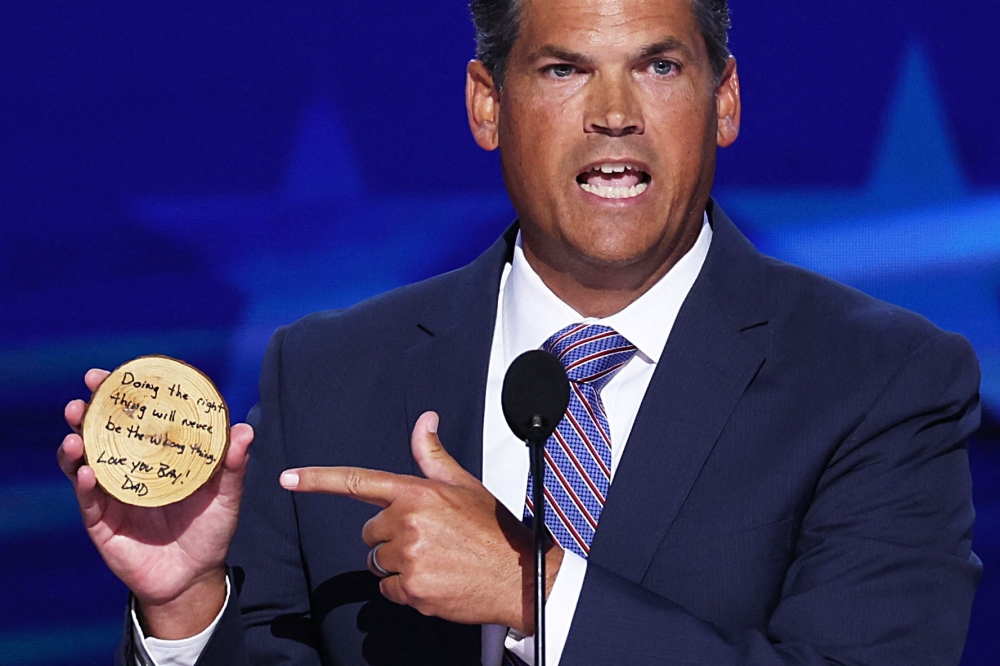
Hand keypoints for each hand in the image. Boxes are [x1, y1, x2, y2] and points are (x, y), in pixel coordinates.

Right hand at [58, 368, 253, 638]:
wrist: (194, 577)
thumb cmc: (211, 530)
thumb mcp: (226, 496)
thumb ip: (233, 465)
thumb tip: (245, 428)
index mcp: (156, 455)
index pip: (135, 418)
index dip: (122, 395)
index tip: (114, 373)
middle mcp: (129, 469)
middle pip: (101, 432)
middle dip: (89, 410)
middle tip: (87, 392)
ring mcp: (112, 494)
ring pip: (84, 462)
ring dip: (76, 443)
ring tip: (76, 431)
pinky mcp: (101, 522)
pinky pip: (88, 499)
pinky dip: (86, 483)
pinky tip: (89, 472)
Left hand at [280, 411, 562, 632]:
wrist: (518, 576)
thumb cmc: (492, 529)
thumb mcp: (463, 485)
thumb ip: (433, 455)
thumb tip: (425, 420)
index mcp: (417, 493)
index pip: (358, 481)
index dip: (318, 479)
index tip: (288, 478)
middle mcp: (408, 522)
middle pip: (370, 531)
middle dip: (390, 535)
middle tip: (427, 539)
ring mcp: (408, 557)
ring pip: (377, 561)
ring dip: (397, 563)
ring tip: (434, 559)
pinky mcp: (412, 589)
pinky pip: (388, 589)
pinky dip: (405, 588)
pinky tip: (434, 580)